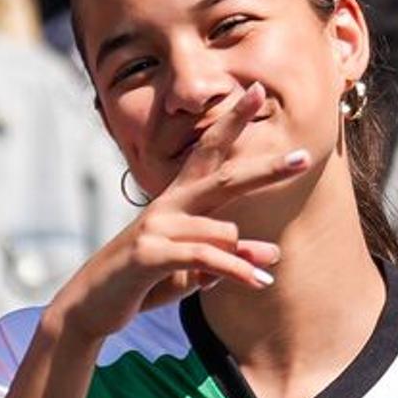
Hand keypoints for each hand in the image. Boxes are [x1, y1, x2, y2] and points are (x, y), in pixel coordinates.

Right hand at [48, 86, 302, 341]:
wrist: (92, 307)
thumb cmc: (145, 282)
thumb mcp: (194, 272)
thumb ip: (231, 259)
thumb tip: (275, 254)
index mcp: (178, 200)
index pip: (209, 151)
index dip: (233, 121)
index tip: (257, 90)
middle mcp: (168, 205)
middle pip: (224, 178)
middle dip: (265, 168)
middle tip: (305, 157)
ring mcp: (157, 227)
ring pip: (224, 231)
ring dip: (243, 259)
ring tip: (259, 277)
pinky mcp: (149, 253)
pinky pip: (206, 257)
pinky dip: (235, 270)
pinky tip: (259, 283)